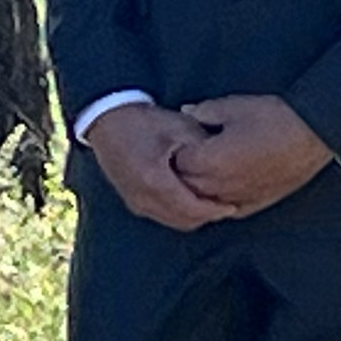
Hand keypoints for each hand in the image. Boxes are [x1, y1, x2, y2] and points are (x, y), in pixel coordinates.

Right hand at [83, 103, 237, 232]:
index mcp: (156, 181)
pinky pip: (162, 215)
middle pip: (184, 220)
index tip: (232, 206)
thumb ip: (203, 151)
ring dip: (193, 216)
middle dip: (206, 216)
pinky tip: (190, 200)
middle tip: (225, 206)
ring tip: (211, 204)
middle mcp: (144, 198)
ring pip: (173, 221)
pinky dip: (179, 213)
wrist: (107, 120)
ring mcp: (136, 202)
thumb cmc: (145, 121)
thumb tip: (227, 168)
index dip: (215, 210)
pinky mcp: (132, 201)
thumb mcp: (180, 128)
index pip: (193, 209)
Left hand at [169, 93, 334, 219]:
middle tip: (178, 157)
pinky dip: (216, 201)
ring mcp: (238, 199)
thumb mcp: (234, 107)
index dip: (171, 150)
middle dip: (179, 172)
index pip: (175, 163)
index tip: (171, 140)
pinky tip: (216, 190)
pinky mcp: (255, 205)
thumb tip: (187, 114)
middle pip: (185, 187)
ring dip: (195, 190)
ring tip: (195, 172)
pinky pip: (226, 210)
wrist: (313, 136)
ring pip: (203, 203)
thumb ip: (204, 112)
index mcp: (210, 162)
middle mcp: (220, 187)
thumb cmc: (274, 118)